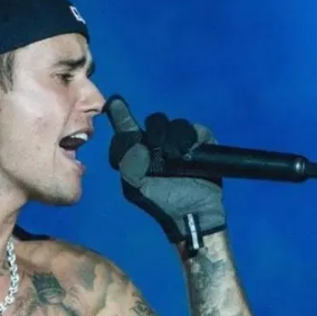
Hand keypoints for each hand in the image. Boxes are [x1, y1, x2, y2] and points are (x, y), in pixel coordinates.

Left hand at [104, 96, 225, 245]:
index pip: (127, 128)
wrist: (192, 213)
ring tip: (176, 159)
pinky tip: (188, 153)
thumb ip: (129, 165)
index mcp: (139, 151)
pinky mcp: (201, 142)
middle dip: (155, 134)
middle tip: (159, 154)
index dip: (120, 113)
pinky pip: (194, 129)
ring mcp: (181, 142)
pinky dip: (190, 139)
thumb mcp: (135, 188)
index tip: (114, 102)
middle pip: (155, 121)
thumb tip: (138, 144)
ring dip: (173, 140)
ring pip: (174, 124)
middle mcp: (158, 143)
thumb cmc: (161, 203)